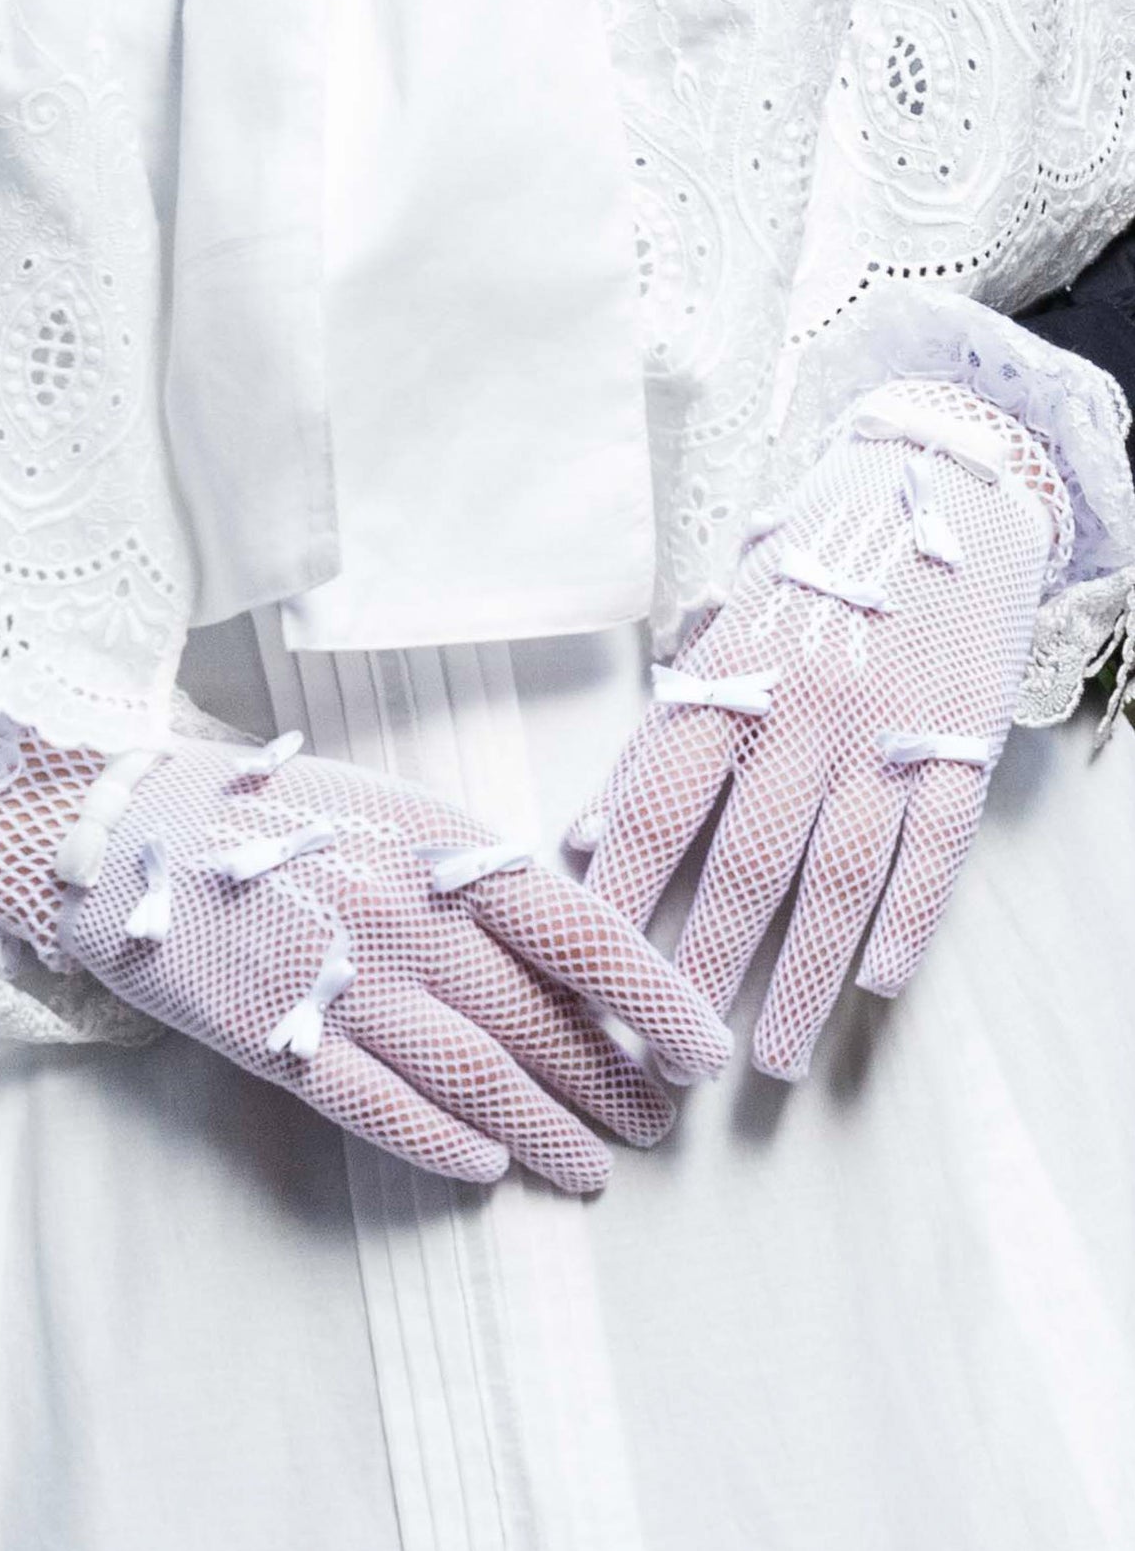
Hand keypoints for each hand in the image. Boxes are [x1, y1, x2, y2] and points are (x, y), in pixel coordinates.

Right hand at [0, 729, 730, 1190]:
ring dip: (551, 1134)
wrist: (132, 837)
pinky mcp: (280, 1042)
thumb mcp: (402, 815)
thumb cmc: (285, 820)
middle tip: (657, 1128)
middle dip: (616, 1086)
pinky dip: (446, 1145)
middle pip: (543, 1024)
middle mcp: (410, 918)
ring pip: (479, 1078)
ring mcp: (345, 984)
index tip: (705, 1056)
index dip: (659, 1003)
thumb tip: (579, 955)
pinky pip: (383, 1109)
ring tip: (594, 1170)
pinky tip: (488, 1168)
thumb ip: (484, 878)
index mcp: (450, 852)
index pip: (586, 936)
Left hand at [570, 379, 1068, 1079]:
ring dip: (803, 977)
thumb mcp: (714, 634)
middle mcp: (808, 710)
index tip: (585, 978)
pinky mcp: (964, 744)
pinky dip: (908, 924)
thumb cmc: (806, 575)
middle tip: (674, 1056)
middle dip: (706, 969)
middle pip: (747, 864)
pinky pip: (937, 851)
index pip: (654, 810)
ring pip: (843, 877)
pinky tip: (877, 988)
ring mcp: (893, 732)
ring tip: (772, 1058)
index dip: (618, 901)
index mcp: (729, 678)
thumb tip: (584, 839)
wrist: (940, 492)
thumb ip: (654, 740)